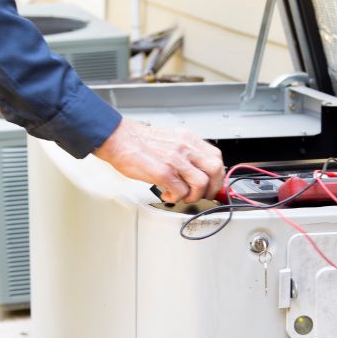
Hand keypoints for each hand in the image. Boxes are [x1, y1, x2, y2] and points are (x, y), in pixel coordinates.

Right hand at [92, 118, 224, 203]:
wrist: (119, 139)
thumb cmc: (139, 141)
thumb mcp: (170, 140)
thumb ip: (185, 152)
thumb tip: (195, 169)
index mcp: (188, 139)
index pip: (216, 157)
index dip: (217, 175)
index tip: (212, 184)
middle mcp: (184, 148)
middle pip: (214, 170)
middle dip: (211, 188)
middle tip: (202, 194)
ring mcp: (175, 160)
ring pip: (200, 184)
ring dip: (193, 196)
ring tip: (182, 196)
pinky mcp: (163, 172)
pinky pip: (180, 192)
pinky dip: (176, 198)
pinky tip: (167, 195)